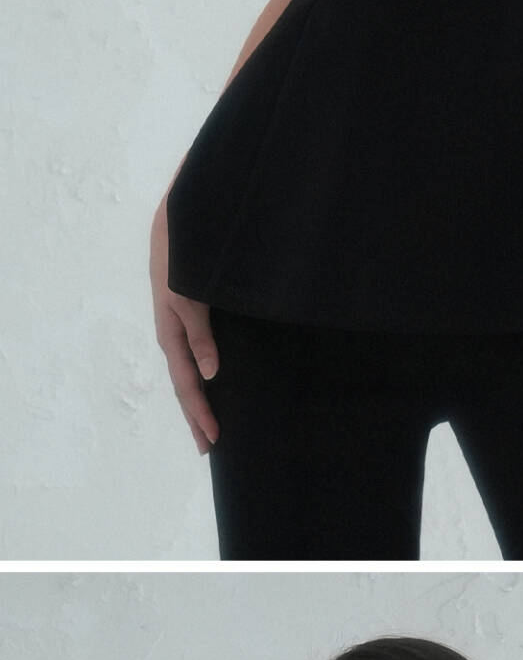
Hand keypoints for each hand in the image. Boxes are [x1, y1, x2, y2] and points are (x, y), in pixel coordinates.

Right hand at [150, 201, 219, 450]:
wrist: (184, 212)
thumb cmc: (185, 250)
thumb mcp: (189, 292)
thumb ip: (199, 332)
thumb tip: (209, 373)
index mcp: (171, 330)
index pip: (186, 382)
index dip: (200, 411)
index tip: (215, 439)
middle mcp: (174, 330)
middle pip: (185, 382)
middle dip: (197, 414)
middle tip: (211, 446)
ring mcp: (181, 320)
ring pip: (189, 367)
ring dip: (198, 396)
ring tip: (209, 422)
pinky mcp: (191, 308)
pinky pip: (195, 349)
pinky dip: (202, 371)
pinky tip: (213, 379)